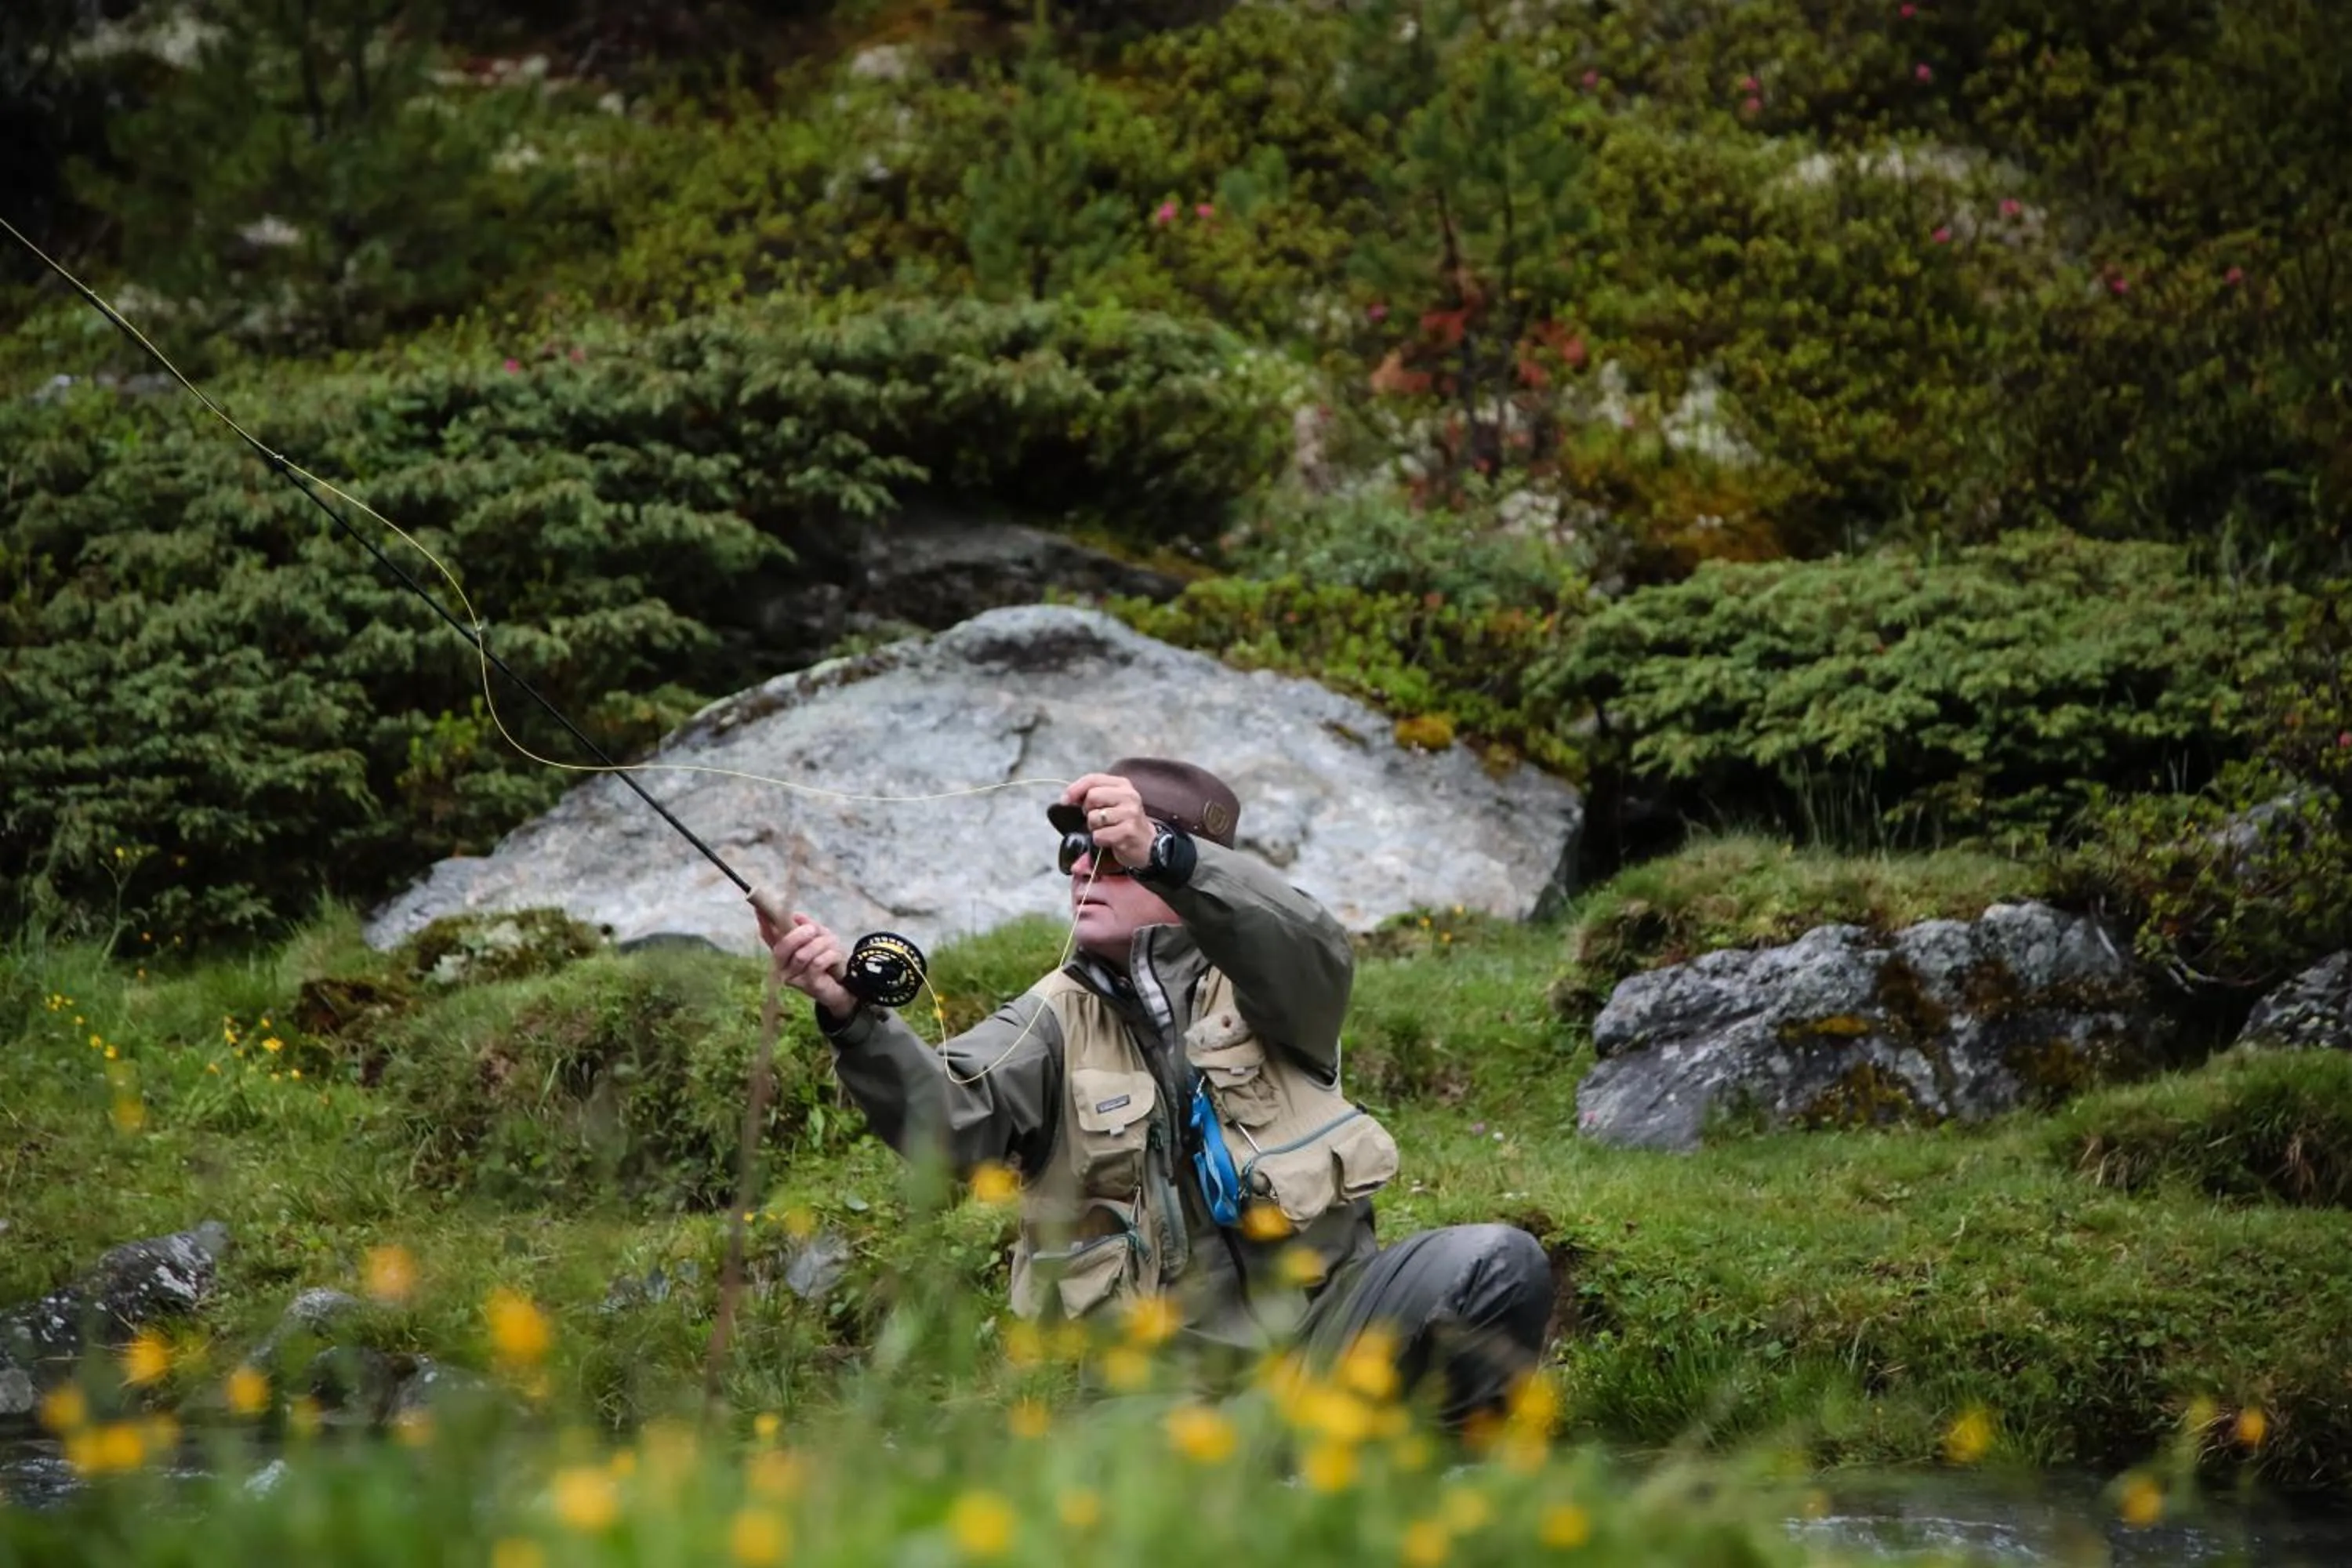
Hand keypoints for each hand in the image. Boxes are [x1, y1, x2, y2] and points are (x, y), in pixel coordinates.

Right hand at [754, 900, 857, 1015]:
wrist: (845, 984)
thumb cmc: (829, 960)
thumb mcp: (820, 938)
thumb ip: (808, 926)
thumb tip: (796, 916)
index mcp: (784, 952)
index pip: (768, 937)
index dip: (764, 923)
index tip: (759, 908)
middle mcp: (783, 967)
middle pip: (781, 949)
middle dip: (797, 936)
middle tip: (812, 930)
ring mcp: (794, 978)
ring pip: (802, 955)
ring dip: (820, 945)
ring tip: (831, 944)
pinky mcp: (809, 986)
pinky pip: (817, 964)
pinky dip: (830, 955)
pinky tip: (836, 957)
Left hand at [1061, 772, 1155, 870]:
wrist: (1148, 843)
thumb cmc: (1123, 821)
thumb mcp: (1112, 801)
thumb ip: (1092, 794)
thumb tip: (1066, 799)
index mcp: (1122, 784)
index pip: (1093, 779)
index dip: (1075, 789)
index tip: (1065, 800)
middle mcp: (1129, 796)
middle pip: (1092, 796)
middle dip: (1088, 810)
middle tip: (1096, 819)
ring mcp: (1130, 813)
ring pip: (1094, 818)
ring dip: (1094, 828)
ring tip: (1106, 829)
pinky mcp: (1128, 831)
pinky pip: (1099, 835)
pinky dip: (1099, 841)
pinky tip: (1111, 840)